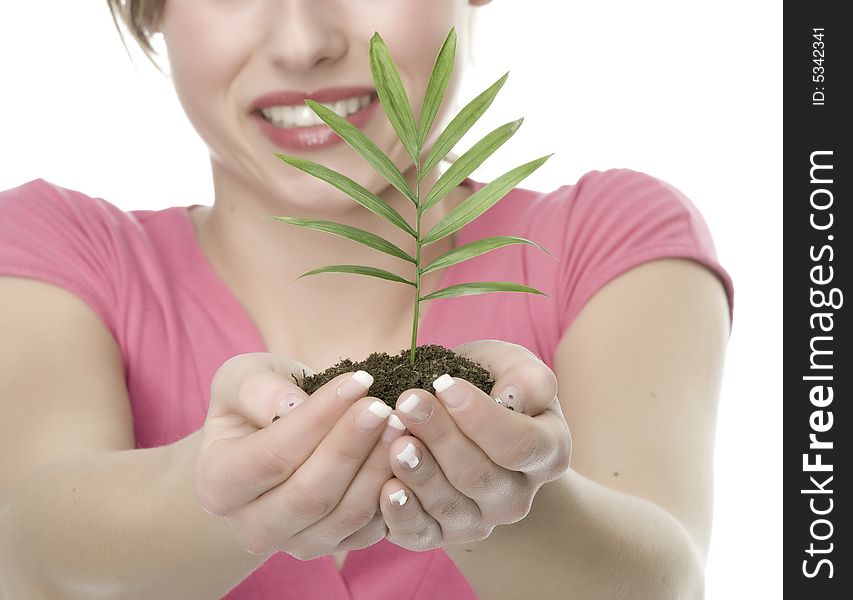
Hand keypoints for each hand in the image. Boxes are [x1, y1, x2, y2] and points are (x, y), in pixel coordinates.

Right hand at [195, 353, 406, 557]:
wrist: (269, 440)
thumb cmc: (256, 402)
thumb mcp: (242, 379)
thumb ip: (258, 388)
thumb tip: (293, 405)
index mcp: (217, 483)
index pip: (272, 455)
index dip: (319, 419)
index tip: (359, 380)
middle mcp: (251, 526)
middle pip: (309, 495)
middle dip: (351, 446)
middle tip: (384, 407)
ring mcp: (293, 544)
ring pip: (344, 516)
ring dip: (378, 469)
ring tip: (399, 424)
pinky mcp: (333, 547)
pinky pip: (369, 529)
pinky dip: (393, 493)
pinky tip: (407, 453)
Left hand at [377, 340, 571, 550]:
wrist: (457, 420)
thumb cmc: (487, 384)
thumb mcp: (510, 365)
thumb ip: (526, 375)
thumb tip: (515, 395)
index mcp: (547, 452)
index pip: (520, 445)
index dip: (482, 418)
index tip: (445, 385)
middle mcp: (518, 496)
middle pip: (480, 475)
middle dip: (440, 437)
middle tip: (407, 403)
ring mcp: (480, 520)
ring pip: (450, 504)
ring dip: (419, 472)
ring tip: (395, 441)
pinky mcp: (441, 534)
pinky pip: (422, 533)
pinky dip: (402, 513)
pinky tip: (386, 488)